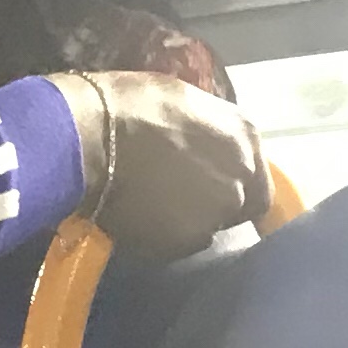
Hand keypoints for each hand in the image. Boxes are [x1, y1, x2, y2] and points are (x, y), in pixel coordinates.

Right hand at [59, 69, 271, 260]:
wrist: (89, 136)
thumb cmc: (128, 104)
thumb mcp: (182, 101)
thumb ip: (206, 130)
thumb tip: (203, 142)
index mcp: (244, 135)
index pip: (258, 180)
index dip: (235, 187)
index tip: (209, 188)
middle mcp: (242, 175)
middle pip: (238, 207)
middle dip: (212, 206)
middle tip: (176, 198)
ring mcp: (217, 211)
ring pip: (208, 228)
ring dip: (187, 223)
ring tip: (154, 208)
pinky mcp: (187, 240)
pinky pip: (179, 246)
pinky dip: (164, 238)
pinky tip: (140, 219)